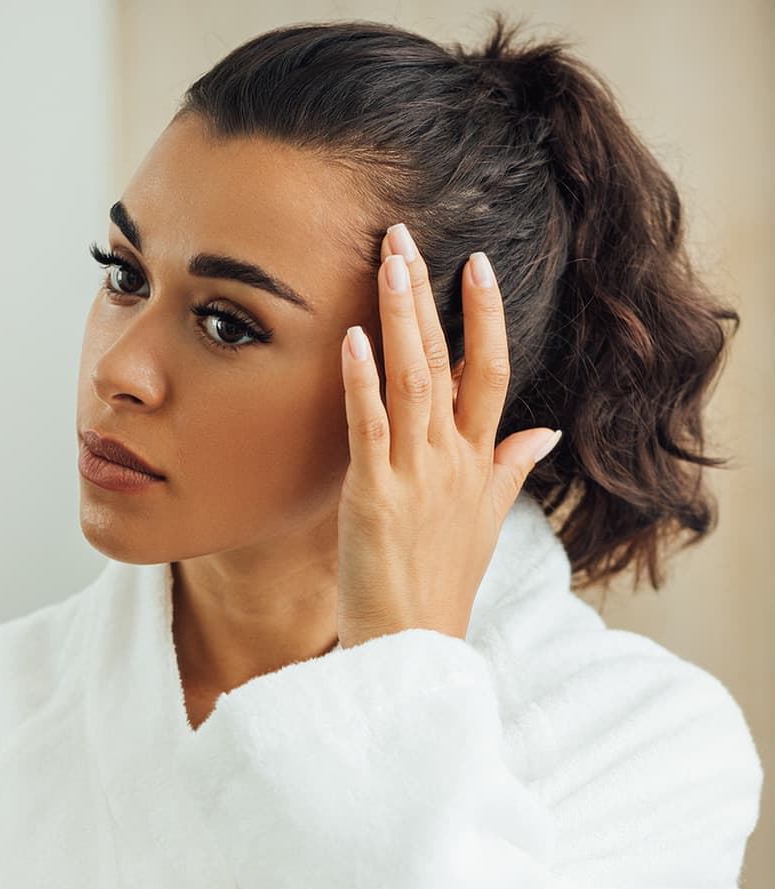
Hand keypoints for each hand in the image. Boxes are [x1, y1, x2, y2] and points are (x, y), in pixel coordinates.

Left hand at [336, 224, 560, 649]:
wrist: (413, 646)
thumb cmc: (442, 583)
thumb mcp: (486, 520)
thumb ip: (511, 469)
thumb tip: (544, 431)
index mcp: (478, 462)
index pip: (491, 374)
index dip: (486, 318)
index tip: (475, 266)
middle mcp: (452, 460)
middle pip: (448, 362)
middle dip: (428, 296)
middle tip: (406, 236)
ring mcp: (416, 476)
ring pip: (413, 381)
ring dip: (401, 318)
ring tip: (388, 261)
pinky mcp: (375, 496)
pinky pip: (370, 428)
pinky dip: (363, 382)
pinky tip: (352, 338)